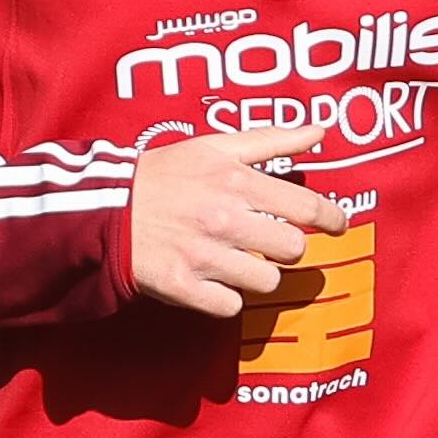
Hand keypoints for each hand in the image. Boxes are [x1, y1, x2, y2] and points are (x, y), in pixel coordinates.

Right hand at [126, 119, 350, 313]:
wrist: (102, 210)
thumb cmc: (161, 175)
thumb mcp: (212, 146)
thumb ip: (271, 139)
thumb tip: (319, 131)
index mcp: (235, 182)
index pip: (307, 208)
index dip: (332, 219)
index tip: (336, 224)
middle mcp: (223, 219)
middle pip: (292, 249)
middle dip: (287, 247)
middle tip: (271, 241)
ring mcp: (202, 255)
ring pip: (265, 280)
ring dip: (257, 273)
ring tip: (238, 260)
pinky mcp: (181, 286)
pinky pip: (229, 305)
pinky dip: (225, 297)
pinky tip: (213, 280)